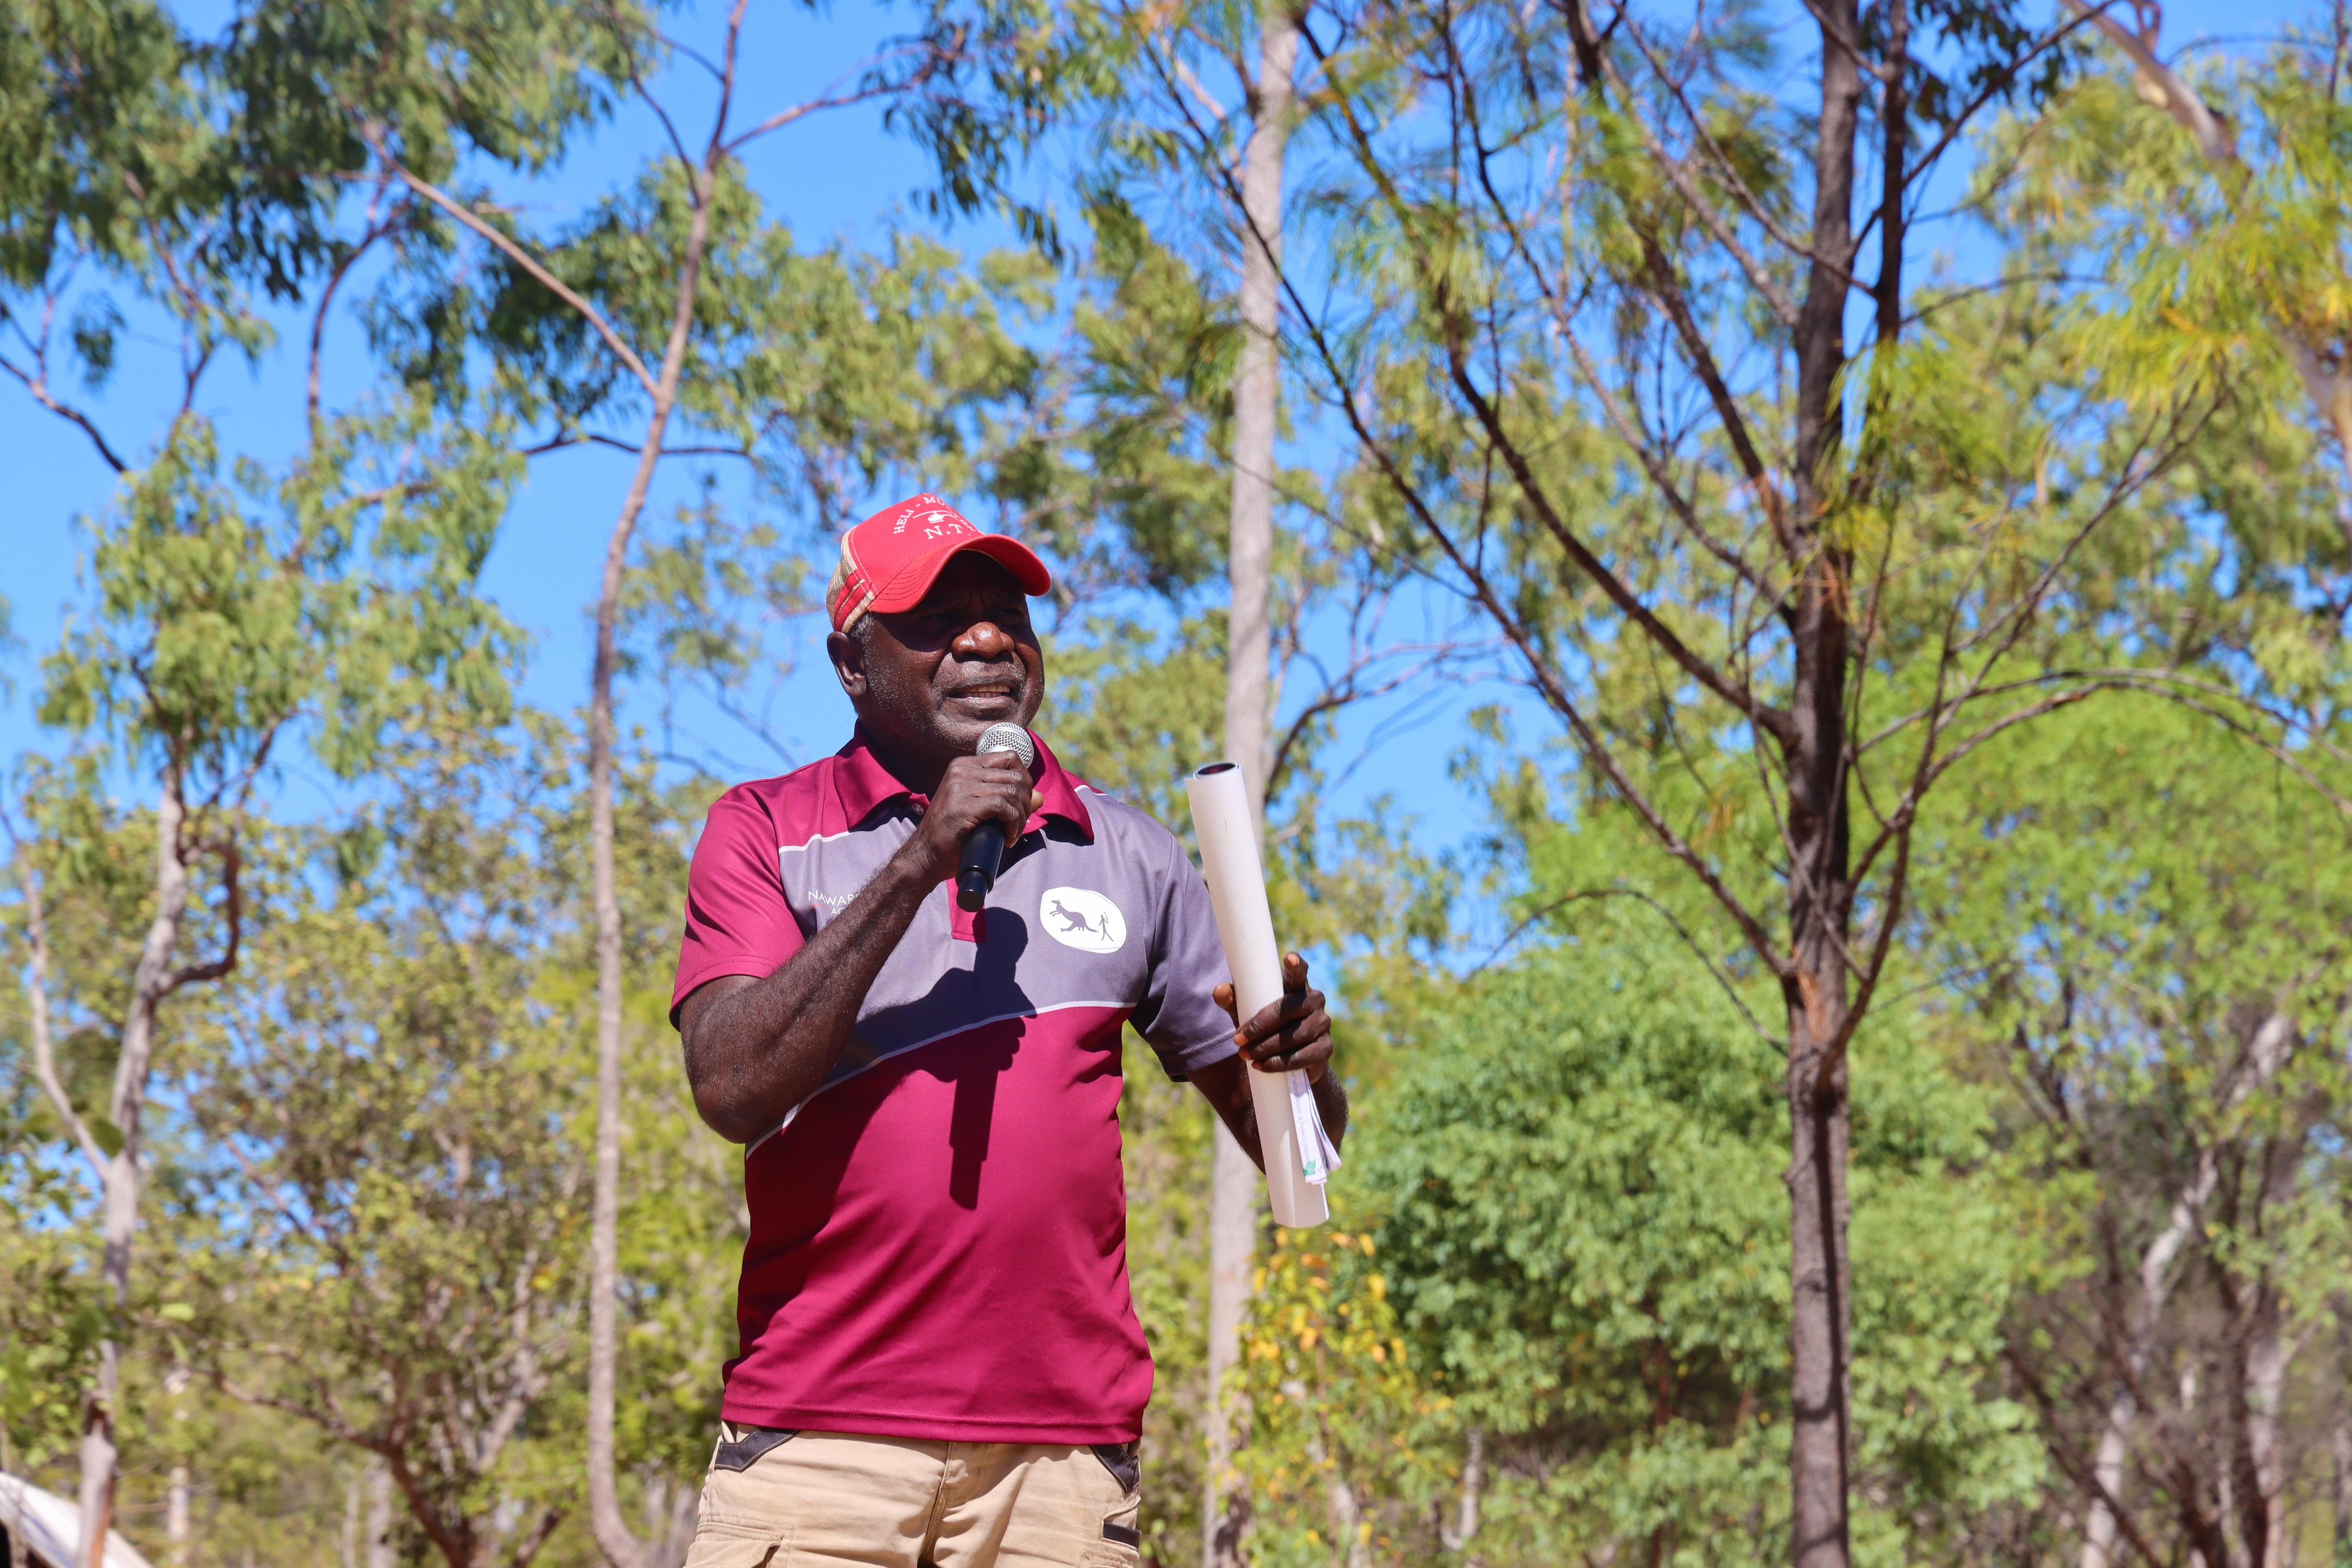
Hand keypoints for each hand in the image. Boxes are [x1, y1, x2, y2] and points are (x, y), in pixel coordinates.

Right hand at [906, 751, 1041, 881]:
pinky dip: (1013, 823)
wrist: (925, 855)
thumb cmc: (954, 835)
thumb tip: (1040, 796)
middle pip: (1015, 775)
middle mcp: (961, 771)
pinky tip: (1007, 837)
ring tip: (1012, 834)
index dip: (1024, 780)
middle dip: (1025, 802)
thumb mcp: (982, 811)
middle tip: (1018, 823)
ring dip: (1020, 817)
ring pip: (1011, 791)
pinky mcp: (964, 805)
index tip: (1021, 803)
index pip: (1008, 757)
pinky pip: (1003, 806)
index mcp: (964, 766)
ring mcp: (961, 786)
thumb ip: (1009, 800)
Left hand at [1212, 952, 1333, 1082]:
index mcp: (1296, 986)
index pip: (1299, 972)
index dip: (1296, 966)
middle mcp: (1314, 1001)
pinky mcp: (1325, 1048)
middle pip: (1288, 1010)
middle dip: (1260, 1026)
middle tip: (1237, 1040)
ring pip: (1293, 1035)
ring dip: (1266, 1047)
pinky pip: (1302, 1056)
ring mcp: (1323, 1024)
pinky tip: (1262, 1066)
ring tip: (1245, 1055)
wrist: (1292, 1062)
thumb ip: (1233, 1000)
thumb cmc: (1266, 1027)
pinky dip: (1279, 1063)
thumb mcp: (1248, 1012)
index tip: (1290, 958)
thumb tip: (1219, 990)